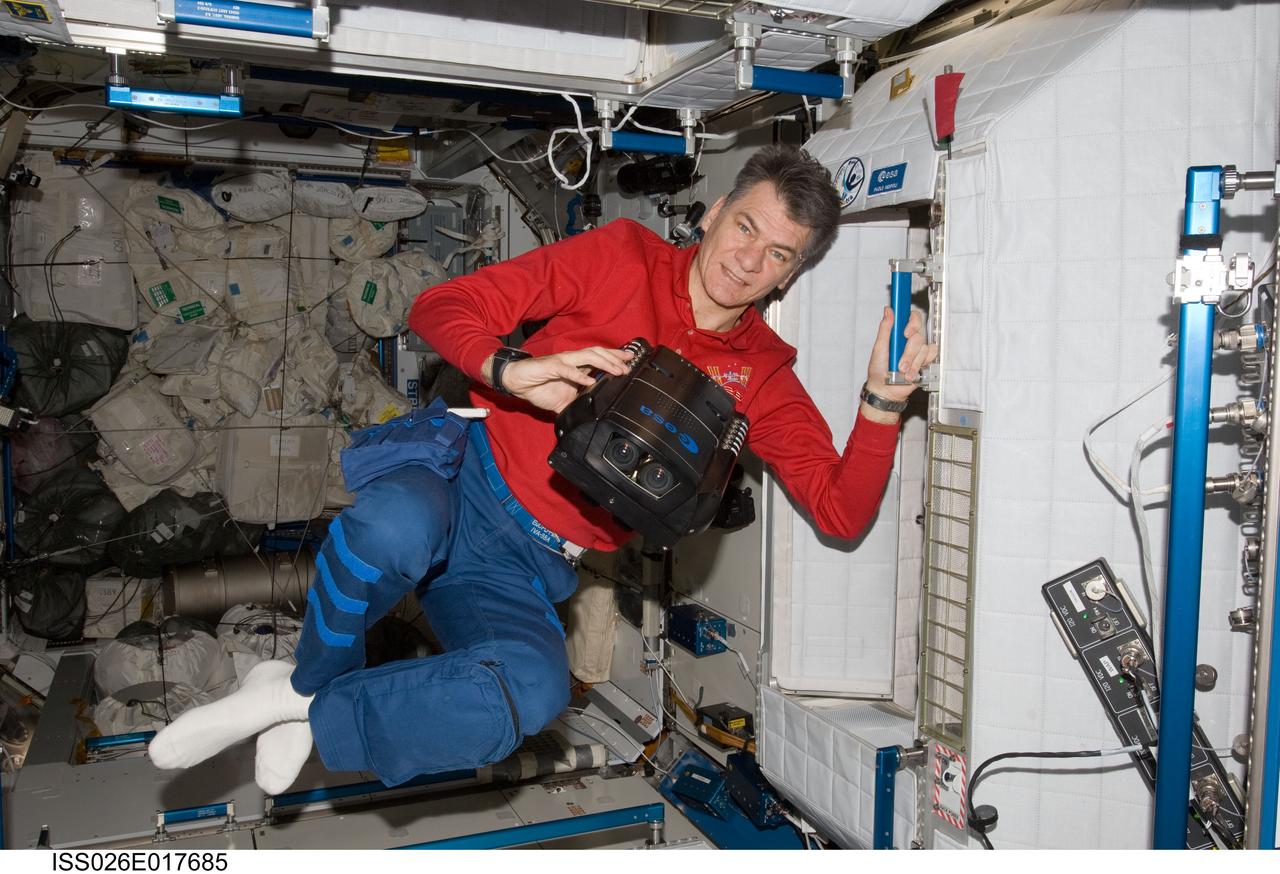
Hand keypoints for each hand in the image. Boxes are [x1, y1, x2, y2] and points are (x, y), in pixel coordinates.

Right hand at [493, 345, 634, 413]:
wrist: (517, 382)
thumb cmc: (538, 387)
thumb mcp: (563, 402)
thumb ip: (576, 406)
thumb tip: (588, 419)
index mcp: (575, 366)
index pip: (599, 358)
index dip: (614, 359)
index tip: (629, 362)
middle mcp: (572, 360)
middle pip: (598, 354)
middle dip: (615, 358)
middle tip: (629, 363)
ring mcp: (563, 362)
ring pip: (588, 358)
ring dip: (604, 364)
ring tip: (617, 370)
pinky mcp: (552, 367)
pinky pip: (568, 370)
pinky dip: (580, 375)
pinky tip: (591, 380)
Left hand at [865, 306, 938, 402]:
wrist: (885, 390)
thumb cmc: (878, 369)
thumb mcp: (879, 347)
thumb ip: (885, 328)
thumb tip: (888, 311)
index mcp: (898, 334)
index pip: (912, 318)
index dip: (912, 322)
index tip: (906, 333)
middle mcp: (909, 340)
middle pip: (919, 336)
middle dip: (909, 352)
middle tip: (899, 362)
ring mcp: (917, 351)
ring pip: (924, 349)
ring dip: (912, 363)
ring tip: (901, 371)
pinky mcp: (924, 361)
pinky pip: (930, 357)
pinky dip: (919, 367)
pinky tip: (910, 373)